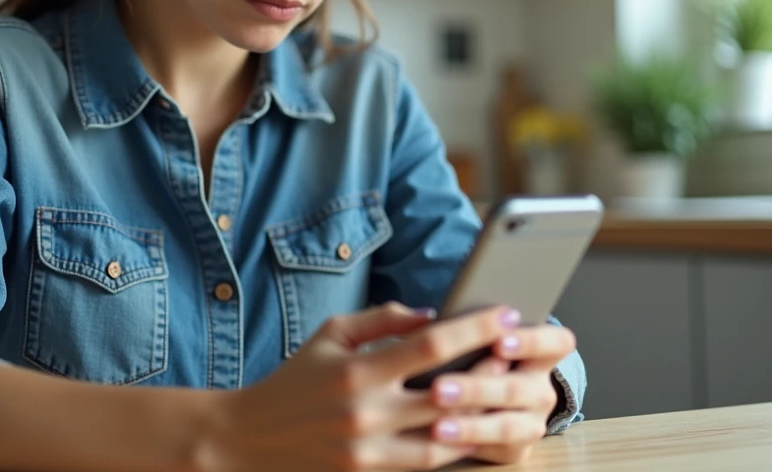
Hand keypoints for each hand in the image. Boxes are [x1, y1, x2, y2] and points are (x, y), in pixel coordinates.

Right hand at [199, 302, 524, 471]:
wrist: (248, 440)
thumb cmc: (295, 379)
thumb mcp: (331, 335)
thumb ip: (382, 319)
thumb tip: (432, 315)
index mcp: (358, 371)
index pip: (430, 345)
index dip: (473, 329)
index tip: (505, 314)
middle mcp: (367, 414)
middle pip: (450, 394)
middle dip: (492, 373)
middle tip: (523, 357)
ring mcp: (370, 453)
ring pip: (447, 440)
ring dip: (484, 418)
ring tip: (511, 395)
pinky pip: (427, 465)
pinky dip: (457, 448)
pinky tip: (479, 431)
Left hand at [428, 323, 575, 465]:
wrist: (485, 400)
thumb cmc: (479, 357)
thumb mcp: (483, 341)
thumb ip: (474, 335)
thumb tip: (441, 328)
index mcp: (542, 355)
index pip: (556, 343)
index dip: (531, 342)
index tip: (498, 341)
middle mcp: (542, 391)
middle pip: (517, 389)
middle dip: (476, 389)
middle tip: (438, 388)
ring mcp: (533, 423)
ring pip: (507, 426)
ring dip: (471, 426)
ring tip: (438, 426)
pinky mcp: (518, 450)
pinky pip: (494, 449)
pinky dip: (466, 445)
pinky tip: (441, 443)